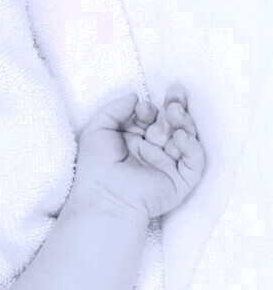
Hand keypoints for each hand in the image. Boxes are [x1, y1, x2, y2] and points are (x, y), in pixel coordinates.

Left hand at [73, 85, 205, 217]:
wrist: (102, 196)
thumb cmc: (95, 166)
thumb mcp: (98, 130)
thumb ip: (114, 109)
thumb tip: (135, 97)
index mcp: (136, 140)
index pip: (152, 119)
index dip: (151, 110)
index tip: (142, 108)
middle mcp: (154, 151)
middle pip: (173, 124)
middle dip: (176, 107)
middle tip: (176, 93)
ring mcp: (169, 165)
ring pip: (186, 138)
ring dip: (183, 122)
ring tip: (174, 112)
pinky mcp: (181, 181)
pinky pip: (194, 161)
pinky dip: (191, 146)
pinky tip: (180, 136)